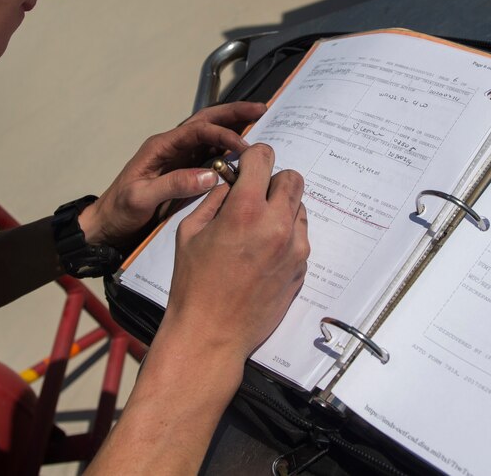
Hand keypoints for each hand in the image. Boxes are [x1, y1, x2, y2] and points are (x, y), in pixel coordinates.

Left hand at [79, 101, 266, 250]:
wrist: (106, 226)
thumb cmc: (119, 211)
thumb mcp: (141, 198)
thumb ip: (173, 185)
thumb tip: (210, 174)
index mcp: (160, 146)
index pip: (197, 130)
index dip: (223, 135)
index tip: (245, 148)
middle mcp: (171, 147)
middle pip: (205, 121)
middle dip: (233, 114)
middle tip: (261, 109)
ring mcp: (177, 158)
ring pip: (209, 135)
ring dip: (232, 127)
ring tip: (260, 123)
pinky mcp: (182, 171)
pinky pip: (208, 154)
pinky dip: (227, 149)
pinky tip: (244, 154)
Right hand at [162, 143, 309, 360]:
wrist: (212, 333)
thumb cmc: (193, 284)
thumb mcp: (190, 232)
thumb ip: (214, 200)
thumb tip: (229, 182)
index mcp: (244, 211)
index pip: (264, 158)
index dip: (253, 156)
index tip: (246, 165)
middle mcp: (276, 225)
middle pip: (292, 178)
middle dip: (273, 180)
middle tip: (254, 195)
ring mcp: (294, 248)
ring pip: (299, 207)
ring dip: (282, 207)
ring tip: (257, 228)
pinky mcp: (301, 268)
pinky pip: (301, 236)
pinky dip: (286, 234)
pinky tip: (263, 252)